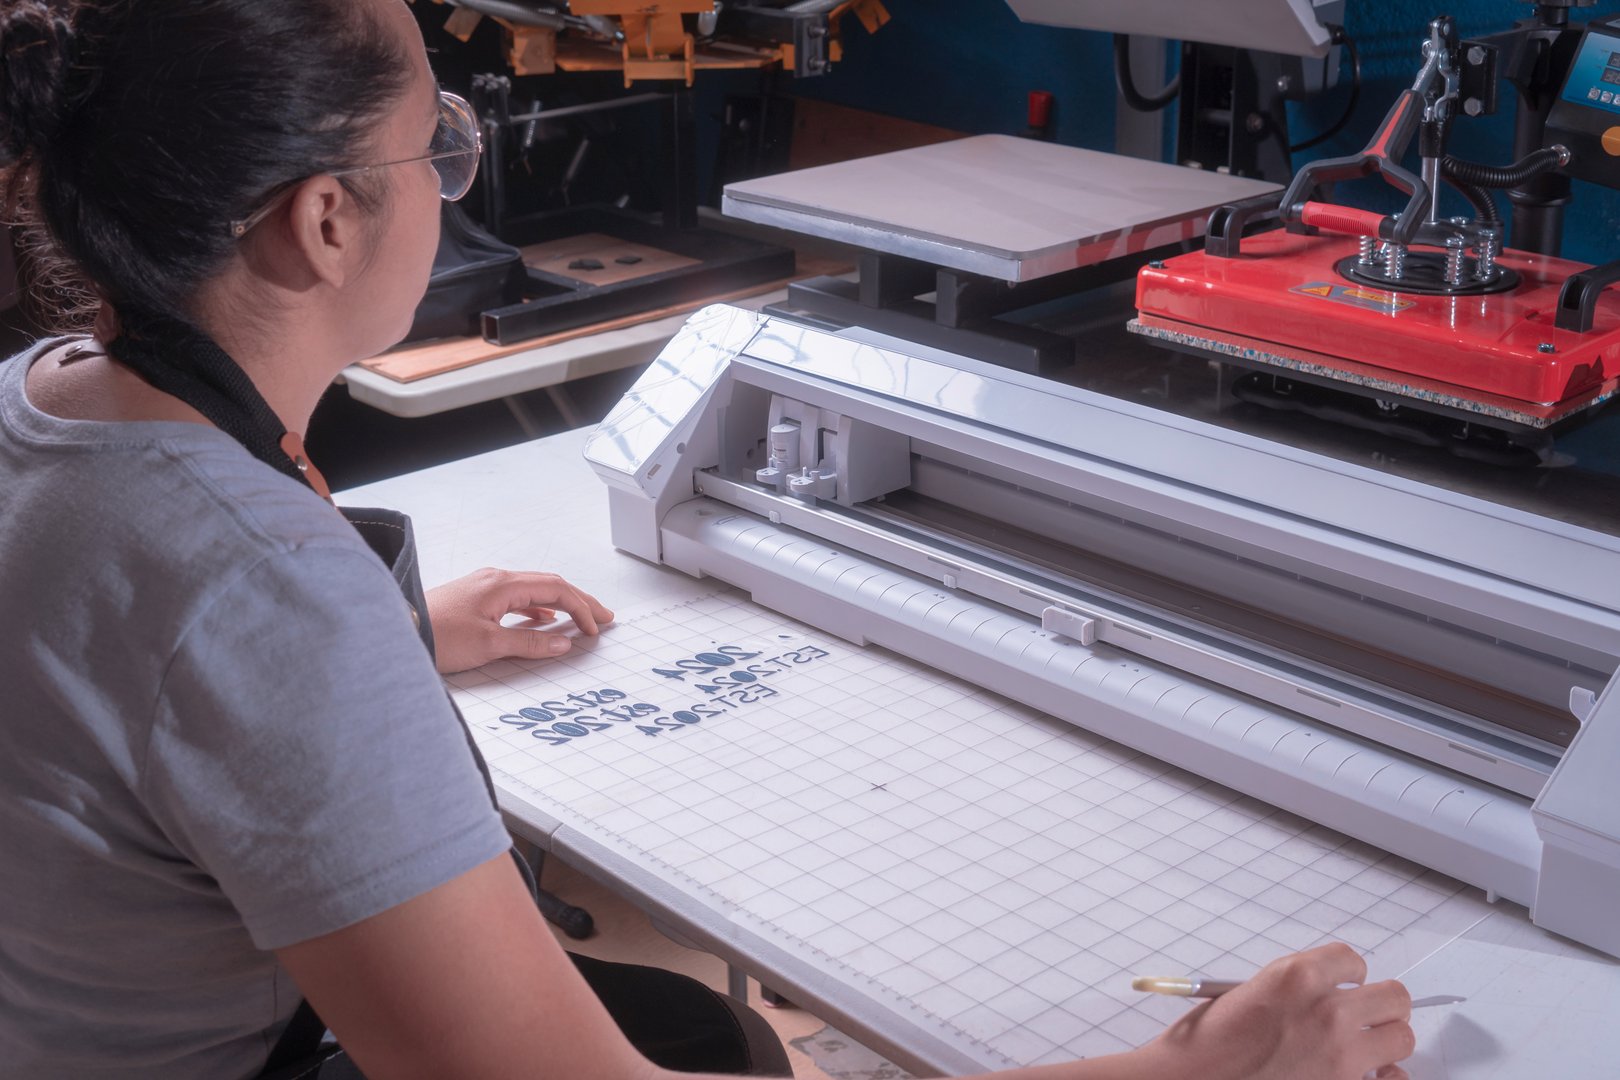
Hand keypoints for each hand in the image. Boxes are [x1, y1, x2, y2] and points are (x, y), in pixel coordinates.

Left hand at [425, 568, 612, 674]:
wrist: (398, 631)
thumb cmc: (436, 635)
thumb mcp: (489, 644)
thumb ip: (530, 643)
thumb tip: (562, 641)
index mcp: (502, 584)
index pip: (556, 589)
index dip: (581, 607)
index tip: (595, 627)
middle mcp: (495, 579)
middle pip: (549, 584)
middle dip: (579, 600)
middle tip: (603, 617)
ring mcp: (484, 586)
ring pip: (534, 590)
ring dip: (560, 603)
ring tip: (579, 619)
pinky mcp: (475, 598)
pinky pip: (516, 598)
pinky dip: (537, 608)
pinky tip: (541, 620)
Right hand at [1142, 944, 1413, 1079]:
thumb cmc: (1204, 1046)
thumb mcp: (1245, 994)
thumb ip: (1293, 989)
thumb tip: (1330, 995)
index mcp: (1295, 977)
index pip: (1352, 959)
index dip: (1348, 973)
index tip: (1343, 984)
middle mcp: (1326, 1012)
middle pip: (1394, 997)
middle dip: (1380, 1004)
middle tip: (1362, 1014)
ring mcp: (1341, 1057)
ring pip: (1401, 1037)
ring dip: (1384, 1040)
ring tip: (1362, 1046)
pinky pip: (1394, 1079)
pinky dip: (1386, 1077)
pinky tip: (1369, 1075)